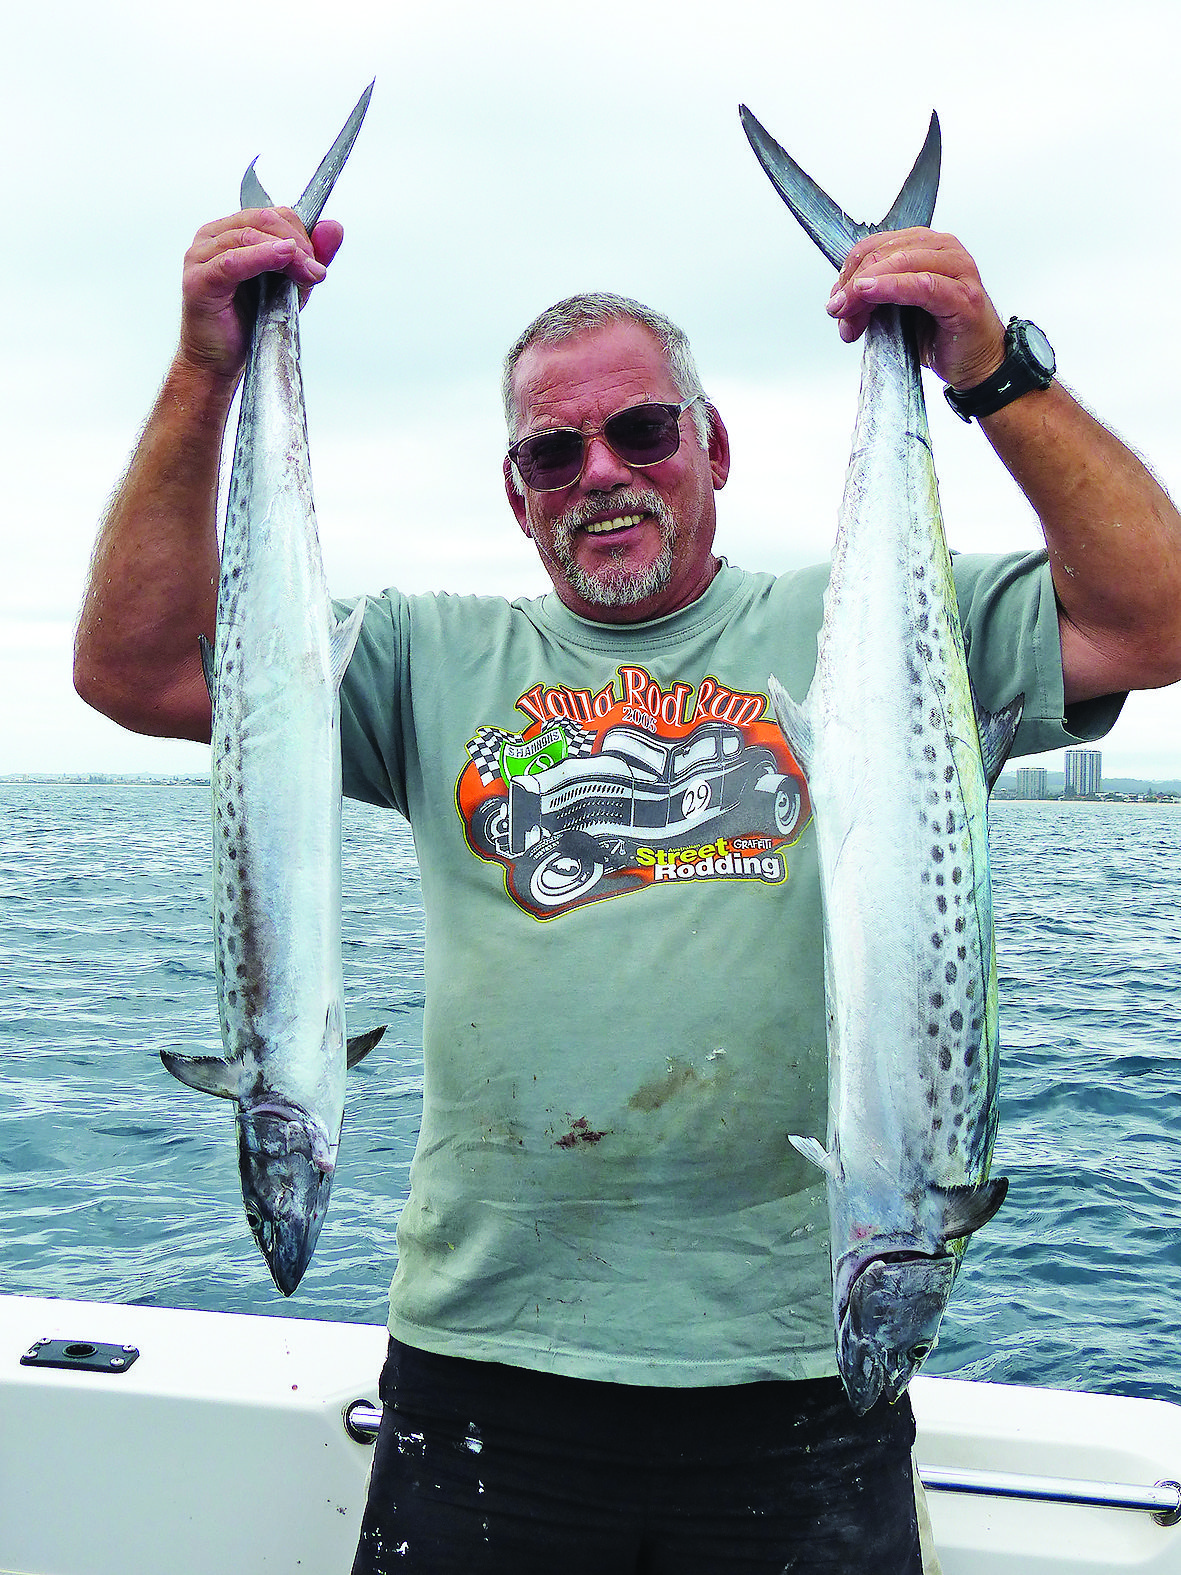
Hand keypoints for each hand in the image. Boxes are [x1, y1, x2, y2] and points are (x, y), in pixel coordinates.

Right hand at [178, 207, 343, 380]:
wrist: (221, 361)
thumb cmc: (250, 323)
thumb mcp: (292, 286)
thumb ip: (312, 257)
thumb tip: (334, 227)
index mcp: (231, 232)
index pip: (271, 214)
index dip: (300, 232)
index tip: (317, 262)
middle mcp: (212, 238)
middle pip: (262, 220)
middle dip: (296, 242)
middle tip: (315, 269)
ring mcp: (201, 256)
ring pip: (248, 235)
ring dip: (285, 252)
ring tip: (307, 272)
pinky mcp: (198, 280)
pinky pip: (231, 261)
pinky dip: (260, 257)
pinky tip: (282, 257)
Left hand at [825, 228, 1006, 390]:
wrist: (974, 363)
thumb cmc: (937, 335)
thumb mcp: (892, 314)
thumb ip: (868, 302)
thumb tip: (838, 304)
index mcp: (924, 246)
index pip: (875, 245)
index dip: (848, 271)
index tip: (835, 302)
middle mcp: (942, 249)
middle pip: (884, 252)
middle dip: (853, 283)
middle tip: (838, 311)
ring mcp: (957, 269)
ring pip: (901, 262)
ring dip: (867, 286)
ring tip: (847, 308)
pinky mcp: (963, 296)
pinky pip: (923, 285)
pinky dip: (893, 287)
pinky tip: (871, 292)